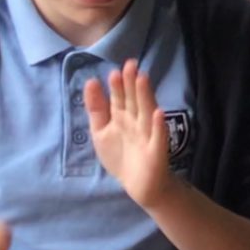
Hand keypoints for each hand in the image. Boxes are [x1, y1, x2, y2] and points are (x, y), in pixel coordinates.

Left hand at [86, 60, 176, 210]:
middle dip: (131, 83)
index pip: (120, 97)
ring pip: (146, 112)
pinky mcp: (157, 151)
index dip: (117, 85)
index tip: (115, 70)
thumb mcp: (101, 131)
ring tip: (142, 79)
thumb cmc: (120, 156)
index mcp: (122, 117)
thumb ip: (96, 108)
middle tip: (130, 65)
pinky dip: (158, 126)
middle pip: (133, 100)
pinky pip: (158, 137)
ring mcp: (148, 134)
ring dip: (145, 96)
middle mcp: (136, 122)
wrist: (140, 185)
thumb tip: (91, 81)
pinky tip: (158, 114)